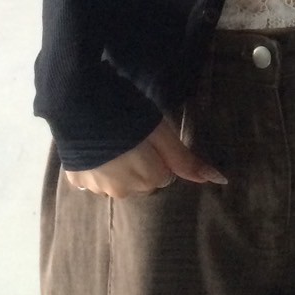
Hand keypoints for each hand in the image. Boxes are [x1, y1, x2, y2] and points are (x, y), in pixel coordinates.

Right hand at [64, 119, 226, 199]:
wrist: (78, 101)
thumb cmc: (128, 112)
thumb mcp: (162, 132)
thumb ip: (186, 159)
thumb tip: (220, 180)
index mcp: (149, 181)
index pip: (163, 174)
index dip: (158, 154)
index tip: (148, 138)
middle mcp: (123, 193)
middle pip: (141, 181)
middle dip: (139, 164)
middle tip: (130, 136)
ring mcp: (97, 189)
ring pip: (117, 181)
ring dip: (116, 166)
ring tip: (110, 138)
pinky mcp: (75, 182)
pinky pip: (93, 178)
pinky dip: (95, 166)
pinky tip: (92, 145)